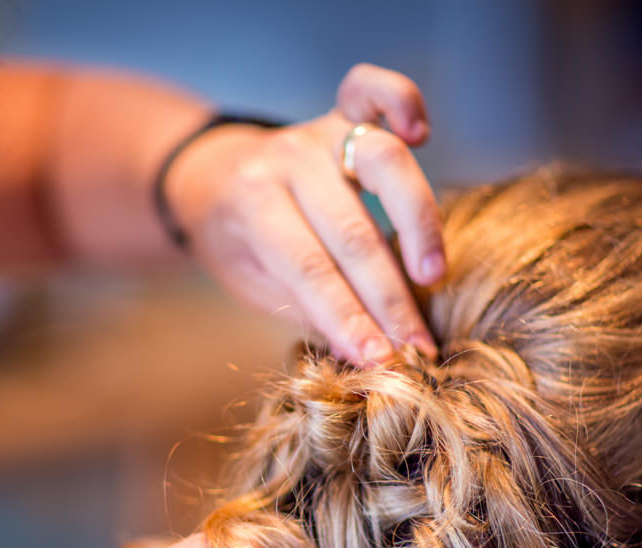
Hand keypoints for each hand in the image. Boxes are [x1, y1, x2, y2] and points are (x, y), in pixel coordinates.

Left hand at [165, 63, 443, 366]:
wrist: (208, 181)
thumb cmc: (238, 245)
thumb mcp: (254, 285)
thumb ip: (308, 308)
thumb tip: (366, 352)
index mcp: (251, 206)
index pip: (309, 270)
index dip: (349, 319)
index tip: (382, 363)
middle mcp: (286, 162)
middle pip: (352, 231)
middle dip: (389, 298)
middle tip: (417, 348)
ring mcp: (316, 132)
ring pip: (381, 161)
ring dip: (416, 221)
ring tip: (432, 273)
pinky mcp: (342, 113)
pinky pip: (374, 90)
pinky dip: (402, 100)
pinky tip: (423, 133)